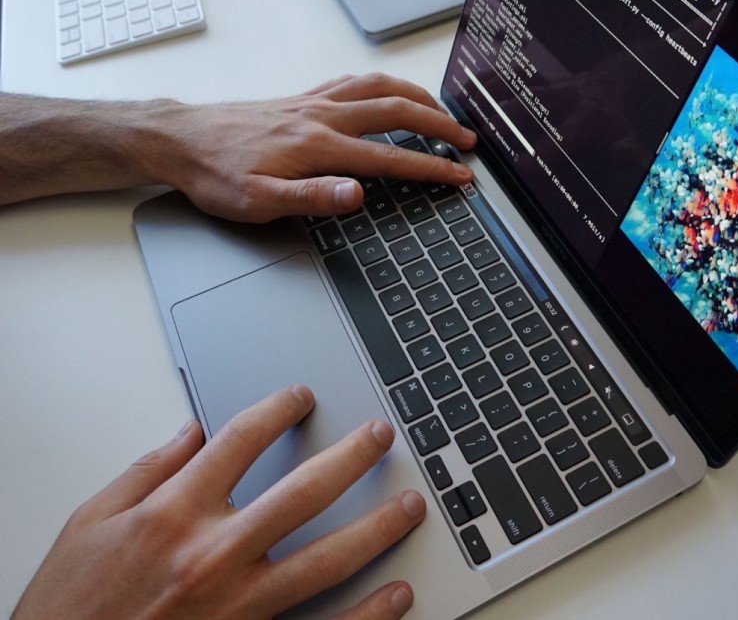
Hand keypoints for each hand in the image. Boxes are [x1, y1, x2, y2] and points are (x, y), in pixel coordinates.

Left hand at [0, 72, 476, 220]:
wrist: (180, 140)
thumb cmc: (215, 175)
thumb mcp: (257, 202)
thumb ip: (312, 197)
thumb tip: (359, 193)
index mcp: (318, 146)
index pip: (390, 156)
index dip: (430, 167)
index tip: (460, 176)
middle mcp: (322, 116)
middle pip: (396, 110)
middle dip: (439, 125)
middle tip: (467, 140)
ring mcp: (314, 102)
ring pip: (379, 88)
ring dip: (418, 98)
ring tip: (443, 113)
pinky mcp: (302, 97)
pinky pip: (354, 82)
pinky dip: (385, 85)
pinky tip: (390, 93)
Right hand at [13, 386, 425, 619]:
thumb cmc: (68, 605)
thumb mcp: (87, 523)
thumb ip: (144, 471)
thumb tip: (190, 432)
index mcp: (173, 514)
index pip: (240, 441)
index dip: (277, 410)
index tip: (302, 397)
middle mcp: (212, 554)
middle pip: (303, 493)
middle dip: (351, 458)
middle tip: (382, 435)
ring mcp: (237, 606)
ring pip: (326, 559)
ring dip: (377, 528)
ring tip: (411, 504)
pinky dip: (367, 615)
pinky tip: (399, 594)